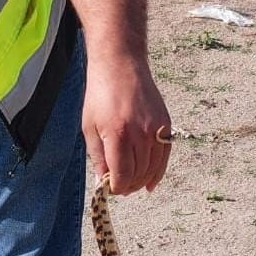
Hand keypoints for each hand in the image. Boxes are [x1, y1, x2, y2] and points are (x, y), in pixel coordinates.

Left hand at [82, 54, 170, 193]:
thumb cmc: (101, 95)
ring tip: (132, 184)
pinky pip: (164, 156)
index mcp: (118, 134)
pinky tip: (150, 182)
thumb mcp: (89, 126)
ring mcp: (156, 129)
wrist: (121, 66)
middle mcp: (140, 133)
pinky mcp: (165, 124)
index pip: (122, 175)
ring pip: (153, 168)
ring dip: (142, 181)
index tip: (110, 188)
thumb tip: (104, 180)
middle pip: (139, 174)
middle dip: (128, 186)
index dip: (116, 188)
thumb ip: (97, 156)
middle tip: (119, 187)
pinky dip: (158, 172)